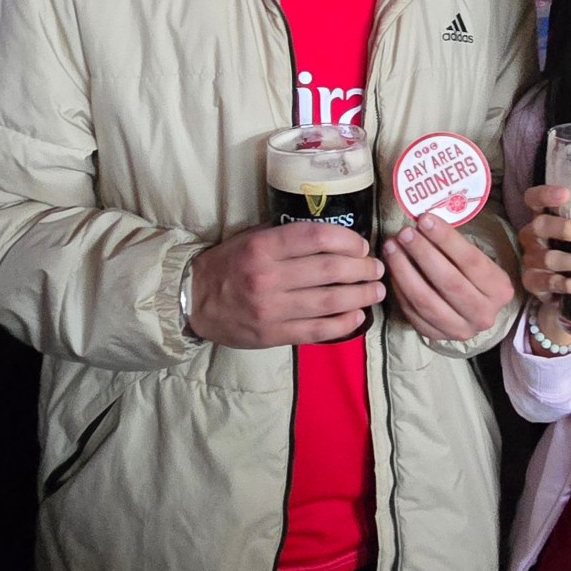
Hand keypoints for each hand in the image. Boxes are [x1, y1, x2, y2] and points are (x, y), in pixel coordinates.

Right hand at [189, 222, 383, 347]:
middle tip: (377, 268)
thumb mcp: (250, 238)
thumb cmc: (227, 264)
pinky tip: (357, 316)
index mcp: (263, 247)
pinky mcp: (273, 334)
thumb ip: (286, 236)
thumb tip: (333, 236)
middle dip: (362, 269)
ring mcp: (271, 309)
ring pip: (330, 302)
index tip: (361, 245)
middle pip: (330, 271)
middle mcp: (268, 277)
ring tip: (376, 291)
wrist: (194, 300)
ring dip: (361, 296)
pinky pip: (317, 330)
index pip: (317, 238)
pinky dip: (343, 324)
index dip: (348, 240)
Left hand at [381, 213, 516, 342]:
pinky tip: (393, 269)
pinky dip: (400, 289)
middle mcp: (483, 313)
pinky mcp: (437, 336)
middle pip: (448, 282)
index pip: (471, 261)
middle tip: (404, 233)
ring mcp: (460, 329)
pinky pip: (413, 312)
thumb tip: (424, 222)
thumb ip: (455, 245)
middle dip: (422, 253)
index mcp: (499, 289)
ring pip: (426, 300)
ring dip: (404, 271)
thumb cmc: (475, 276)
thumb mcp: (477, 259)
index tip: (425, 219)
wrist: (477, 310)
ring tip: (392, 247)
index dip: (446, 239)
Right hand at [517, 184, 570, 303]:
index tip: (566, 193)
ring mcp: (531, 260)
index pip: (534, 199)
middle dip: (568, 229)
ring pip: (550, 258)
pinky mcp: (534, 284)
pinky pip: (551, 283)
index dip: (545, 194)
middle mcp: (532, 235)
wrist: (561, 287)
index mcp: (542, 216)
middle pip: (541, 226)